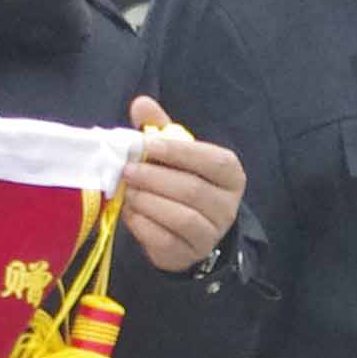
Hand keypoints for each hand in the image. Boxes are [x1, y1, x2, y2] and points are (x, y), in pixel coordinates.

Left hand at [118, 99, 246, 271]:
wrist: (186, 232)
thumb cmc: (182, 182)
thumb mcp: (175, 154)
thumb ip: (159, 128)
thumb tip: (140, 103)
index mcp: (229, 174)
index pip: (211, 160)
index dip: (179, 152)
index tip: (147, 144)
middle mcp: (228, 205)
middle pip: (192, 190)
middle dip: (155, 178)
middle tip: (127, 170)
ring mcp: (211, 233)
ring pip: (181, 217)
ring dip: (148, 202)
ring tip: (128, 191)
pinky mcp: (189, 254)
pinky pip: (166, 240)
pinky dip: (143, 225)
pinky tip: (130, 213)